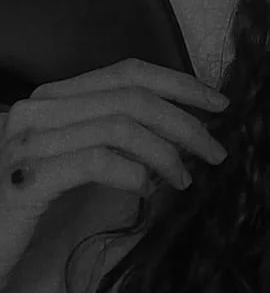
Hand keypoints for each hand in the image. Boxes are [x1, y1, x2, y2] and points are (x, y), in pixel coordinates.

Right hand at [0, 58, 228, 284]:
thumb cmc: (44, 220)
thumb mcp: (91, 171)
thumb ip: (126, 145)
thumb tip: (186, 134)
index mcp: (54, 100)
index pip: (126, 72)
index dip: (178, 83)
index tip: (219, 105)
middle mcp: (36, 111)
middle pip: (129, 97)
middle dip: (183, 121)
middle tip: (215, 151)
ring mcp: (27, 143)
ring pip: (118, 125)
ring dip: (165, 152)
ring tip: (184, 179)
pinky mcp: (26, 179)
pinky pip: (96, 160)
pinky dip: (133, 173)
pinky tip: (147, 192)